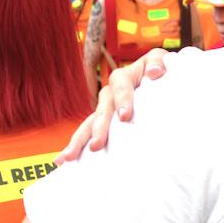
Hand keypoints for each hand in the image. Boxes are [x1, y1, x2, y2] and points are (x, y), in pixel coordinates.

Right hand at [56, 49, 170, 162]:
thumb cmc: (159, 71)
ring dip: (79, 141)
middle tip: (97, 145)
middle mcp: (109, 94)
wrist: (157, 80)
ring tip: (68, 157)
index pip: (121, 87)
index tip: (125, 116)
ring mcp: (104, 109)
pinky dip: (77, 147)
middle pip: (101, 110)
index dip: (123, 100)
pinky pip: (88, 134)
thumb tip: (155, 72)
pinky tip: (63, 161)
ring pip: (89, 125)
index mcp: (123, 78)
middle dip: (99, 128)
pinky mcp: (104, 123)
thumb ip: (158, 63)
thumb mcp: (160, 61)